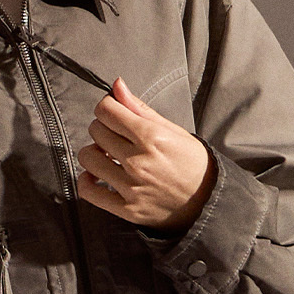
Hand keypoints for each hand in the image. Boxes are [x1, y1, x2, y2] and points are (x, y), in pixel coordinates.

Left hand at [78, 78, 213, 232]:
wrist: (207, 200)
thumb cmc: (191, 162)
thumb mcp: (172, 130)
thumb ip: (140, 109)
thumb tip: (117, 85)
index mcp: (151, 137)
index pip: (106, 111)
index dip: (107, 108)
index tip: (114, 114)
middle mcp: (139, 161)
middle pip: (96, 131)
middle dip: (102, 129)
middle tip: (115, 136)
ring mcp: (131, 187)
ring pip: (88, 157)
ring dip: (94, 152)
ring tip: (107, 155)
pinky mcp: (126, 208)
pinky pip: (88, 191)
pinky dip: (86, 181)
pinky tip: (96, 176)